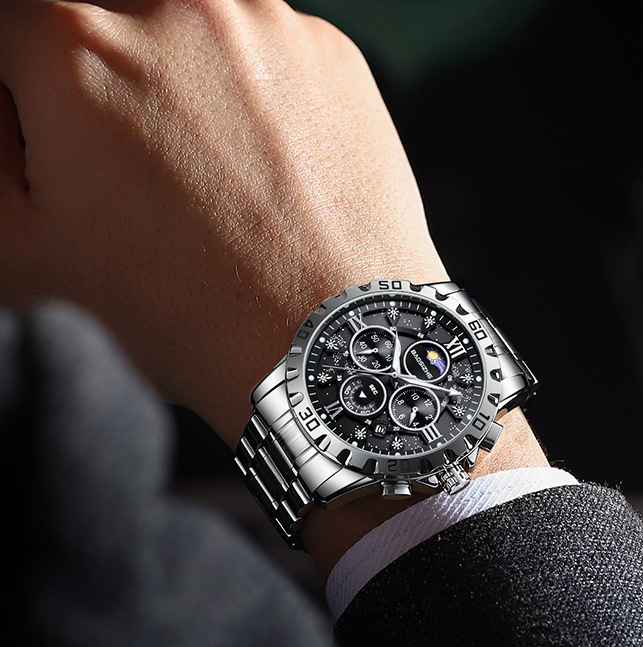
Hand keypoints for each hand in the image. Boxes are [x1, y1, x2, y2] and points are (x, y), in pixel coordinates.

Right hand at [0, 0, 447, 446]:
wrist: (328, 342)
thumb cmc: (191, 315)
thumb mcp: (32, 250)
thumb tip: (7, 102)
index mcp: (76, 48)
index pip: (12, 29)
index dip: (28, 97)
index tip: (59, 140)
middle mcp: (176, 8)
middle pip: (105, 20)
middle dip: (102, 83)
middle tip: (138, 165)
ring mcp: (267, 25)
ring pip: (190, 30)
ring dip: (183, 84)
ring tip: (210, 175)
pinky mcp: (334, 53)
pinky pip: (267, 53)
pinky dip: (255, 95)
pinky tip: (266, 170)